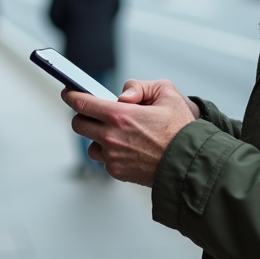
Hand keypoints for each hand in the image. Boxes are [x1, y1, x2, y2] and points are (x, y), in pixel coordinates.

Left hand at [62, 80, 200, 186]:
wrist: (190, 164)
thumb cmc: (181, 128)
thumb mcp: (166, 93)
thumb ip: (139, 86)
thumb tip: (121, 96)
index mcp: (120, 115)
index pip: (82, 103)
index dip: (72, 95)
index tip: (69, 92)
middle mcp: (111, 137)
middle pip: (79, 124)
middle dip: (83, 116)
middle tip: (95, 112)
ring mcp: (112, 157)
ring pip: (90, 144)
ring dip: (97, 137)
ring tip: (117, 133)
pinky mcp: (117, 172)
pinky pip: (104, 160)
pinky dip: (110, 153)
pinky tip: (128, 147)